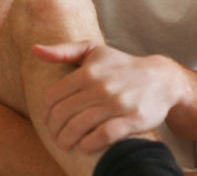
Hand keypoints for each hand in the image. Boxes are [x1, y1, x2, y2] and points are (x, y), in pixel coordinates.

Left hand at [32, 41, 183, 153]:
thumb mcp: (94, 50)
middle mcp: (101, 85)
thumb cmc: (121, 65)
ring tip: (66, 143)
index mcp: (89, 70)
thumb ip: (64, 51)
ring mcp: (117, 103)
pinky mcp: (132, 119)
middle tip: (56, 135)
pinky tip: (84, 146)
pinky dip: (88, 145)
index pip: (52, 97)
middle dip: (54, 129)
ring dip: (67, 140)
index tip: (49, 119)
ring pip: (79, 127)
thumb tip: (34, 50)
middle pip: (63, 115)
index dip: (46, 112)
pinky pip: (102, 136)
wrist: (161, 78)